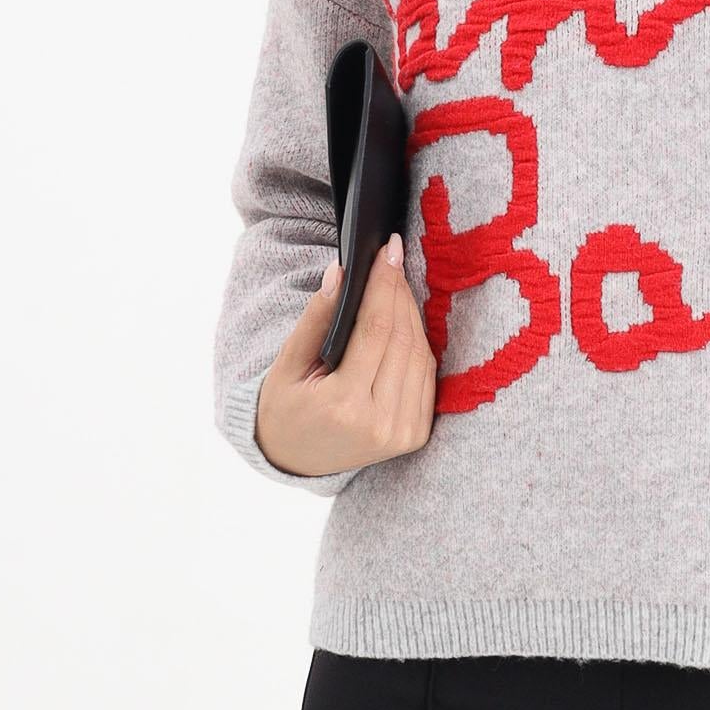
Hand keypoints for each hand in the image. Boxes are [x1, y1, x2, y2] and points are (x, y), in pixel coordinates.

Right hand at [256, 232, 436, 478]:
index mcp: (344, 405)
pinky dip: (418, 343)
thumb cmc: (284, 409)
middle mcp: (381, 423)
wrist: (294, 460)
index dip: (385, 285)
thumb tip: (340, 272)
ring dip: (411, 313)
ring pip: (420, 354)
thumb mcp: (287, 365)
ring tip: (395, 284)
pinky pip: (426, 376)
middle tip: (393, 258)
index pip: (377, 330)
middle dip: (399, 292)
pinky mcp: (415, 436)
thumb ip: (316, 318)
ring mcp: (402, 433)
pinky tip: (404, 319)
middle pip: (403, 339)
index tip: (388, 250)